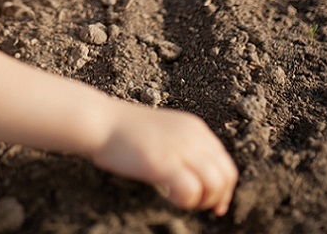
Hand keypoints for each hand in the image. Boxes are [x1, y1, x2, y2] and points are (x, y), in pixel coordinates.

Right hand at [92, 104, 237, 215]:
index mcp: (195, 128)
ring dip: (202, 200)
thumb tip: (194, 174)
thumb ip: (182, 146)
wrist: (99, 120)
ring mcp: (179, 148)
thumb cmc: (123, 130)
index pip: (225, 163)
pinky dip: (186, 200)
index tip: (213, 204)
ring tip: (181, 200)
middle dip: (217, 197)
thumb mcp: (163, 131)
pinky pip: (191, 190)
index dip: (224, 188)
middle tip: (198, 206)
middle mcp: (193, 136)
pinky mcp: (163, 162)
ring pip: (214, 184)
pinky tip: (168, 197)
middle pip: (226, 175)